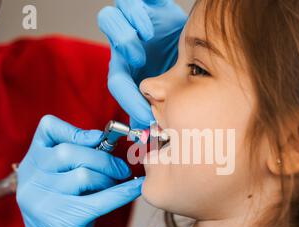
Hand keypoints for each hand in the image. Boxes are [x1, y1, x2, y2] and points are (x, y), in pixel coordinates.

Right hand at [8, 115, 143, 226]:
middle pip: (71, 151)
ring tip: (116, 185)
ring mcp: (41, 201)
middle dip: (104, 159)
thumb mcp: (63, 183)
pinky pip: (99, 200)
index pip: (47, 128)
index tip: (99, 139)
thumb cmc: (65, 214)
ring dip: (109, 178)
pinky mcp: (59, 221)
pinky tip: (135, 190)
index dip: (76, 129)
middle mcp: (31, 180)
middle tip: (121, 170)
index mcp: (31, 163)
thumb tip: (111, 140)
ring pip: (84, 174)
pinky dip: (122, 193)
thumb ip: (77, 161)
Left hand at [98, 0, 186, 127]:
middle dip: (120, 47)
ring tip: (148, 35)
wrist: (194, 40)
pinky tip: (154, 23)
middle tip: (139, 58)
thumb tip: (147, 140)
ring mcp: (135, 20)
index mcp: (127, 66)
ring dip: (128, 26)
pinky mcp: (149, 3)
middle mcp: (126, 41)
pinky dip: (141, 8)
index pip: (117, 82)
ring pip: (112, 15)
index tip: (146, 115)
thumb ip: (155, 111)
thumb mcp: (167, 92)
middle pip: (104, 41)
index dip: (128, 100)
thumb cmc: (176, 68)